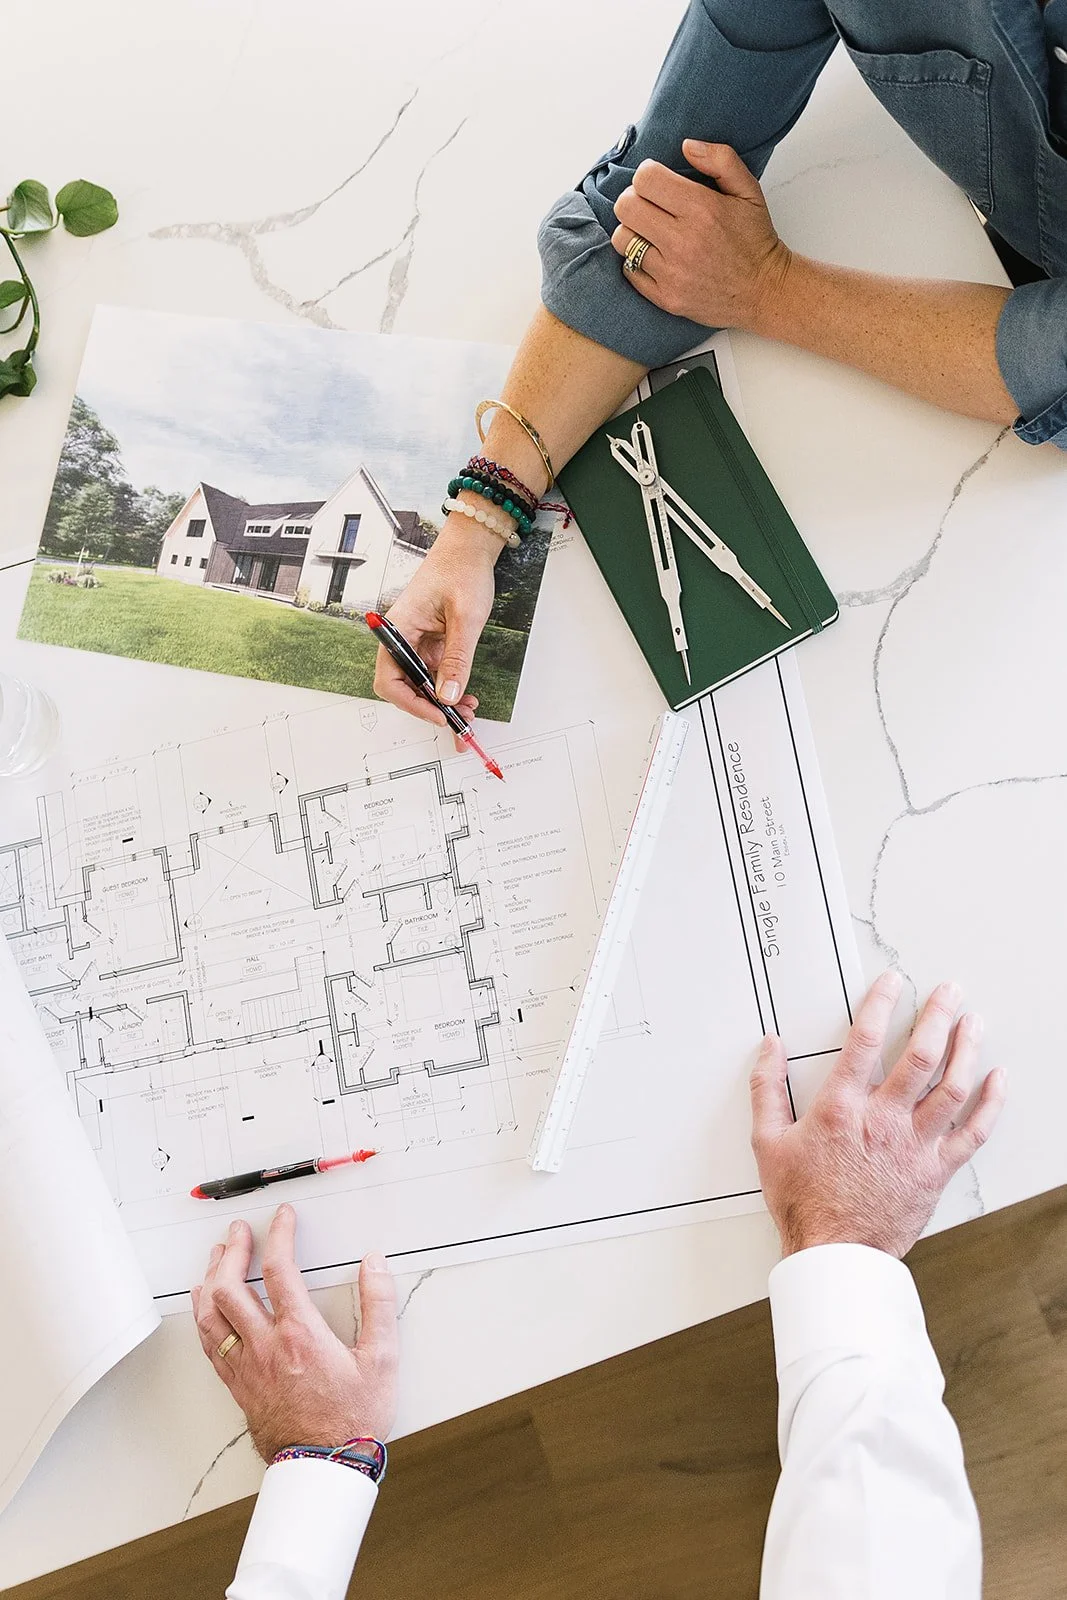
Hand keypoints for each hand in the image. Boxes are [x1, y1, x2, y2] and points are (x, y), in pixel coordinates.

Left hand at [192, 1205, 398, 1460]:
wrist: (325, 1467)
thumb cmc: (353, 1419)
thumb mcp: (382, 1359)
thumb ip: (379, 1305)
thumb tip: (374, 1264)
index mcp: (300, 1334)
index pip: (281, 1269)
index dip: (280, 1235)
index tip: (283, 1218)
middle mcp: (265, 1346)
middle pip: (230, 1287)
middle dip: (232, 1251)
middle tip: (238, 1232)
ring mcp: (246, 1367)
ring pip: (210, 1315)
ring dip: (210, 1280)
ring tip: (216, 1259)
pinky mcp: (238, 1386)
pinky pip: (209, 1344)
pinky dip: (203, 1317)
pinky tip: (205, 1307)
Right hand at [374, 516, 497, 742]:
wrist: (470, 548)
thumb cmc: (462, 571)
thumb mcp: (465, 618)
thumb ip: (457, 659)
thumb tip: (448, 696)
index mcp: (398, 629)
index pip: (390, 679)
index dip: (411, 702)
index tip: (438, 714)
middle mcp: (401, 637)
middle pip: (403, 686)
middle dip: (429, 706)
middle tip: (458, 719)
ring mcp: (415, 641)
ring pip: (420, 683)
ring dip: (440, 700)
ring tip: (467, 709)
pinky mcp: (429, 641)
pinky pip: (433, 672)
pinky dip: (447, 686)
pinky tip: (464, 694)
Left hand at [611, 141, 789, 330]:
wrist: (764, 290)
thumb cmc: (754, 239)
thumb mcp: (748, 190)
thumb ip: (721, 160)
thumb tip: (686, 146)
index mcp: (701, 209)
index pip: (646, 179)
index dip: (647, 175)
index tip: (657, 182)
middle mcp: (683, 241)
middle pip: (626, 207)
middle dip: (633, 199)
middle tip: (648, 204)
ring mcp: (672, 272)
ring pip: (622, 239)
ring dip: (631, 230)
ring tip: (650, 231)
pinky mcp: (666, 297)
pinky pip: (629, 271)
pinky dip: (636, 261)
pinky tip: (654, 256)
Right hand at [751, 971, 1006, 1259]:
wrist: (834, 1254)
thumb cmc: (803, 1202)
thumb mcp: (768, 1142)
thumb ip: (767, 1089)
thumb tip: (769, 1048)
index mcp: (841, 1109)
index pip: (864, 1040)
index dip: (880, 1004)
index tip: (892, 983)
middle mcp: (883, 1121)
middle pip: (919, 1055)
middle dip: (937, 1016)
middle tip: (949, 991)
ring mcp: (914, 1146)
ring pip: (951, 1087)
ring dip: (966, 1049)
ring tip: (973, 1023)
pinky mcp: (935, 1171)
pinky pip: (973, 1133)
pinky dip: (990, 1104)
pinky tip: (998, 1081)